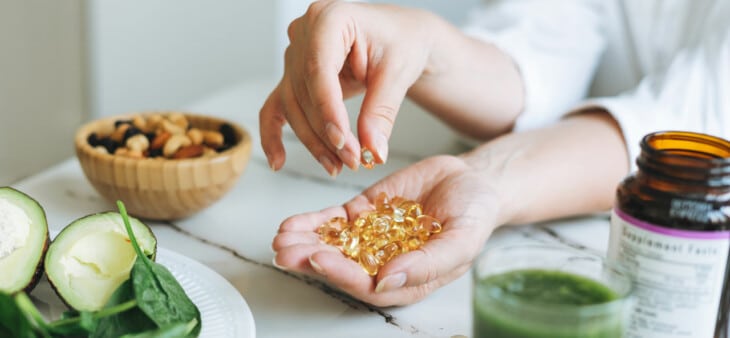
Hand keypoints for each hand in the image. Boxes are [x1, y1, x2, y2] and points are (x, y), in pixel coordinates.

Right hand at [259, 0, 439, 175]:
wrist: (401, 38)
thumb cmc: (402, 42)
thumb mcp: (398, 73)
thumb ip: (381, 112)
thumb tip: (373, 150)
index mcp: (330, 17)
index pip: (319, 69)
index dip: (328, 110)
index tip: (342, 141)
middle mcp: (304, 32)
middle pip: (304, 92)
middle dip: (326, 132)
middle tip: (352, 160)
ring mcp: (295, 53)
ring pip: (293, 105)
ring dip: (313, 140)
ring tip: (337, 165)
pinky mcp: (293, 75)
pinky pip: (276, 106)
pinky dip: (274, 134)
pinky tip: (279, 161)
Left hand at [271, 155, 499, 305]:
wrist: (473, 180)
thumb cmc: (475, 215)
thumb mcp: (462, 240)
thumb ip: (427, 263)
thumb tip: (387, 282)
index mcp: (406, 279)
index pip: (368, 285)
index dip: (342, 275)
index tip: (319, 260)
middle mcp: (383, 263)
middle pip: (341, 267)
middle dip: (311, 260)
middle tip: (286, 252)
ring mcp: (371, 237)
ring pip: (332, 245)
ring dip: (304, 243)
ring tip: (281, 239)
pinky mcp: (364, 213)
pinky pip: (334, 221)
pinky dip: (312, 222)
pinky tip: (291, 224)